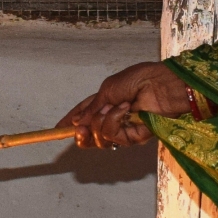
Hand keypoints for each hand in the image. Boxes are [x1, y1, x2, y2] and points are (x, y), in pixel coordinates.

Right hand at [60, 62, 207, 148]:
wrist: (160, 84)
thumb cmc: (138, 79)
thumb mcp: (108, 89)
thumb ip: (92, 108)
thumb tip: (77, 122)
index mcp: (106, 102)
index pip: (84, 115)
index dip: (70, 122)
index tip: (57, 129)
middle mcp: (113, 117)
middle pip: (90, 135)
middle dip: (81, 133)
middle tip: (80, 129)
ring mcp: (124, 129)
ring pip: (100, 138)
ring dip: (103, 122)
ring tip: (116, 107)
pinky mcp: (134, 137)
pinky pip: (115, 137)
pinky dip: (116, 122)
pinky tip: (126, 110)